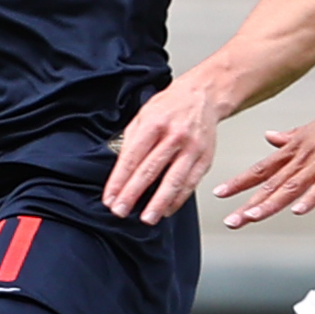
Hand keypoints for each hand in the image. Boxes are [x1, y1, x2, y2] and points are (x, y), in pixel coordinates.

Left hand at [105, 76, 228, 221]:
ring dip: (159, 202)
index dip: (119, 180)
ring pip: (173, 180)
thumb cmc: (170, 106)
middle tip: (121, 211)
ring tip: (148, 218)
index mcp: (154, 124)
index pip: (132, 158)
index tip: (110, 198)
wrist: (203, 95)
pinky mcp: (205, 158)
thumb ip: (131, 141)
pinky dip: (178, 199)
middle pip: (150, 170)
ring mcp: (192, 148)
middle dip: (133, 194)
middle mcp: (174, 136)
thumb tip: (120, 170)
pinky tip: (167, 209)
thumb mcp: (143, 115)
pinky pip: (191, 183)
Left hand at [215, 91, 314, 226]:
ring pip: (292, 185)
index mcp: (297, 147)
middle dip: (249, 203)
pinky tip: (299, 210)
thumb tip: (270, 137)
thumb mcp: (314, 126)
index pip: (262, 168)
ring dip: (271, 203)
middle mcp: (304, 155)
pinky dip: (311, 198)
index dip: (240, 182)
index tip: (221, 193)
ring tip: (253, 217)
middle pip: (272, 182)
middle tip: (231, 219)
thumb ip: (291, 136)